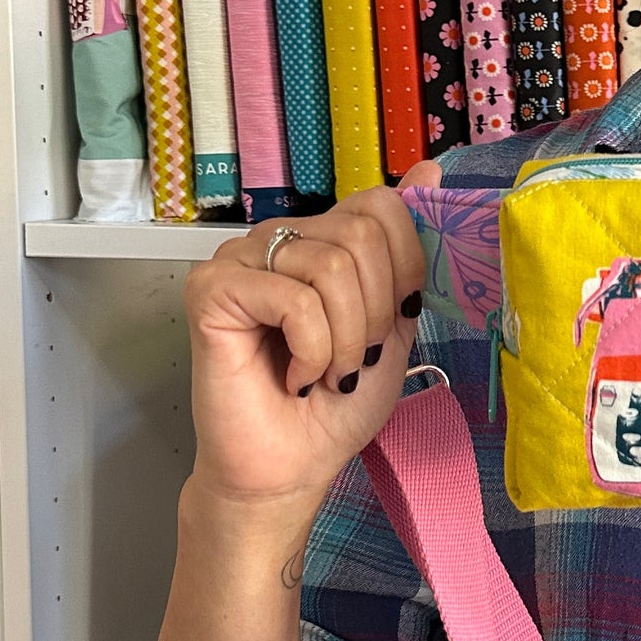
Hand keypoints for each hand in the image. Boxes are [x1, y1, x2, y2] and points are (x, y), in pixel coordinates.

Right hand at [183, 164, 436, 520]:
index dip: (403, 269)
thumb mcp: (393, 326)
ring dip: (345, 341)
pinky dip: (311, 350)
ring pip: (331, 266)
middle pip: (361, 234)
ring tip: (324, 374)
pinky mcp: (211, 288)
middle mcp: (279, 239)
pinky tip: (293, 377)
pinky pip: (293, 298)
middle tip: (351, 362)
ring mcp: (240, 258)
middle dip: (374, 314)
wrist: (288, 470)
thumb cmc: (334, 407)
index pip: (382, 205)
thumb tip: (429, 170)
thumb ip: (409, 257)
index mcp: (321, 240)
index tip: (387, 326)